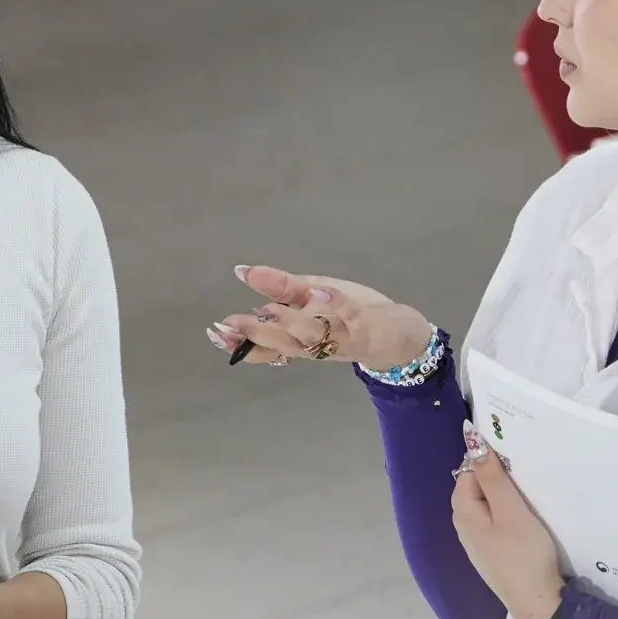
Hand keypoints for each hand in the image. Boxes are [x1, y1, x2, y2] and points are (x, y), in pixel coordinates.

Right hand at [210, 265, 436, 370]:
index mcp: (304, 339)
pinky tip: (319, 291)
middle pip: (284, 342)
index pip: (268, 345)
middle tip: (229, 325)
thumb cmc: (354, 316)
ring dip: (290, 323)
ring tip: (268, 310)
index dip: (241, 341)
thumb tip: (244, 273)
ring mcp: (344, 337)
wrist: (402, 335)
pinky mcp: (368, 325)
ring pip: (313, 335)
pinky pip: (351, 315)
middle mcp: (320, 344)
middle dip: (256, 334)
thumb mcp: (314, 298)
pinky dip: (335, 305)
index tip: (216, 333)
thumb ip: (282, 290)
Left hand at [451, 426, 564, 618]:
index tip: (517, 455)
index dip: (490, 458)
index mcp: (462, 510)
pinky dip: (509, 512)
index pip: (469, 468)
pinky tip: (527, 516)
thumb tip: (470, 438)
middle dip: (498, 475)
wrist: (538, 602)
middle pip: (477, 485)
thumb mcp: (510, 509)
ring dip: (506, 494)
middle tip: (528, 473)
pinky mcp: (493, 551)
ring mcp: (477, 541)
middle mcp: (463, 524)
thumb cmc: (524, 554)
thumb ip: (491, 474)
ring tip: (531, 492)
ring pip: (489, 504)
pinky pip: (496, 520)